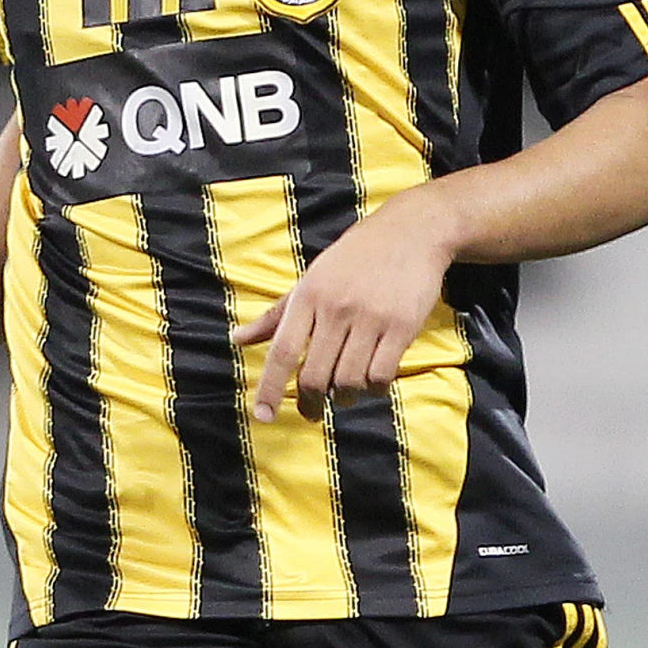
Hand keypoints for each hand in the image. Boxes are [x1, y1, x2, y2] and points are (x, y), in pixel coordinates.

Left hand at [233, 191, 453, 421]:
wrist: (411, 231)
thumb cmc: (354, 259)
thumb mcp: (311, 279)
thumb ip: (276, 315)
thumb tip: (237, 339)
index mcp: (308, 295)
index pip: (282, 351)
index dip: (270, 388)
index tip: (262, 416)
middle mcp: (336, 307)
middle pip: (315, 375)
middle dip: (311, 403)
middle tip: (311, 411)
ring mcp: (371, 317)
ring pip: (349, 381)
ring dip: (344, 398)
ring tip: (344, 393)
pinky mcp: (403, 325)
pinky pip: (382, 376)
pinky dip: (374, 389)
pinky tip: (371, 383)